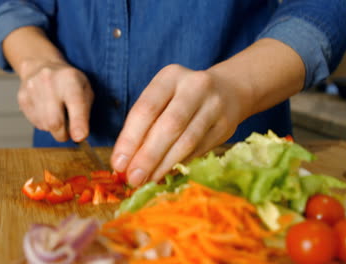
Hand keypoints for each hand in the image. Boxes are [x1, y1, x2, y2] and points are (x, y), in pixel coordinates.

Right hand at [17, 59, 93, 141]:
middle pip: (55, 122)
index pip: (75, 103)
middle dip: (64, 134)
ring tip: (58, 113)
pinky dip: (44, 123)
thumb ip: (85, 111)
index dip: (78, 123)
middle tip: (70, 131)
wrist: (41, 65)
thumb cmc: (69, 82)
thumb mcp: (85, 90)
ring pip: (45, 125)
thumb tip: (78, 135)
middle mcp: (49, 82)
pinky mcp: (22, 98)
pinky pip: (35, 123)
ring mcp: (32, 89)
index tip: (79, 137)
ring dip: (55, 128)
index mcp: (70, 79)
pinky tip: (47, 111)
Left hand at [111, 64, 248, 186]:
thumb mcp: (161, 99)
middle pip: (168, 126)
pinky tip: (166, 173)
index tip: (118, 164)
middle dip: (148, 156)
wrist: (227, 90)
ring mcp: (214, 105)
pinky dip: (180, 164)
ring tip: (148, 180)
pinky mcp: (226, 125)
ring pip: (187, 141)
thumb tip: (125, 164)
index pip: (146, 109)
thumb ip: (143, 126)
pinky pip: (200, 150)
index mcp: (170, 76)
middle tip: (134, 179)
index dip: (130, 139)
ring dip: (164, 165)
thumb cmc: (181, 99)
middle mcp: (195, 86)